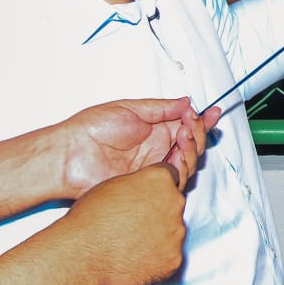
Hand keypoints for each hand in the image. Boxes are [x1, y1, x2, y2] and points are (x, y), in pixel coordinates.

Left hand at [59, 98, 215, 197]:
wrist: (70, 155)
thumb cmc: (91, 129)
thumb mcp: (131, 109)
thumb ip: (162, 108)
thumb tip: (186, 101)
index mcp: (153, 129)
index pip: (185, 124)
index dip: (202, 120)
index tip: (213, 112)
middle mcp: (156, 149)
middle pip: (192, 143)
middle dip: (200, 131)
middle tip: (193, 122)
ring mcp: (153, 167)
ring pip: (188, 161)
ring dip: (193, 145)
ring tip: (185, 133)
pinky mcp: (148, 183)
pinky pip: (175, 177)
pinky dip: (183, 163)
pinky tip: (179, 150)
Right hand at [63, 165, 188, 284]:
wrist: (80, 256)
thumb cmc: (88, 221)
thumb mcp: (111, 186)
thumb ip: (138, 184)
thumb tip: (145, 189)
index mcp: (159, 179)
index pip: (170, 177)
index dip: (155, 188)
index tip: (145, 198)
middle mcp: (174, 202)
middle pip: (173, 205)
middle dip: (158, 212)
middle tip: (133, 225)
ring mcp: (176, 232)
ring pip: (173, 232)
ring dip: (158, 237)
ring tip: (130, 244)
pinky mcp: (174, 258)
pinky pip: (169, 256)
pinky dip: (157, 259)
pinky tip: (135, 259)